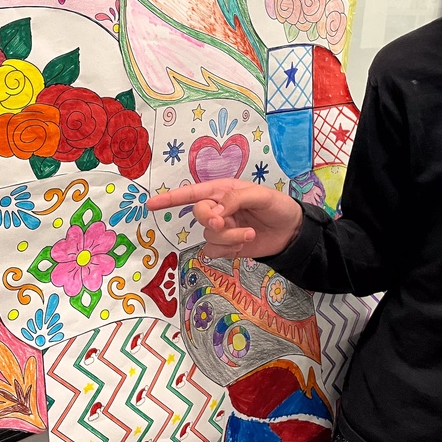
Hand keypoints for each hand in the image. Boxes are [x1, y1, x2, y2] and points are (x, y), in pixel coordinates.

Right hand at [147, 179, 303, 258]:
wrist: (291, 232)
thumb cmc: (277, 207)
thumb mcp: (261, 196)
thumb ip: (235, 199)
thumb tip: (215, 211)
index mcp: (222, 190)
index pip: (191, 193)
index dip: (170, 198)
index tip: (150, 204)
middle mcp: (218, 209)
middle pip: (198, 214)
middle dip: (211, 220)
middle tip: (226, 222)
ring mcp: (221, 229)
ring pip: (208, 235)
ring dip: (229, 237)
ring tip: (249, 233)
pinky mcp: (226, 247)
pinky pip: (213, 250)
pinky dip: (228, 249)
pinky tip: (244, 245)